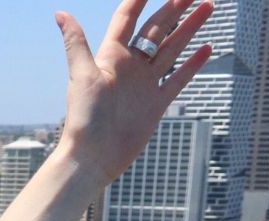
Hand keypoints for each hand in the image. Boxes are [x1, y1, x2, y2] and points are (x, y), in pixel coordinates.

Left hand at [54, 0, 215, 185]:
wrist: (94, 156)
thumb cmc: (84, 117)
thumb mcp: (82, 74)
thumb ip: (76, 42)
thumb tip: (60, 13)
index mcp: (111, 56)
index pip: (129, 17)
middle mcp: (130, 66)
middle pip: (156, 28)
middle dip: (175, 7)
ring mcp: (145, 83)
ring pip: (172, 48)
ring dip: (190, 27)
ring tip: (208, 6)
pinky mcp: (156, 103)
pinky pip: (179, 78)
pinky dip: (193, 64)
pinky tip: (207, 48)